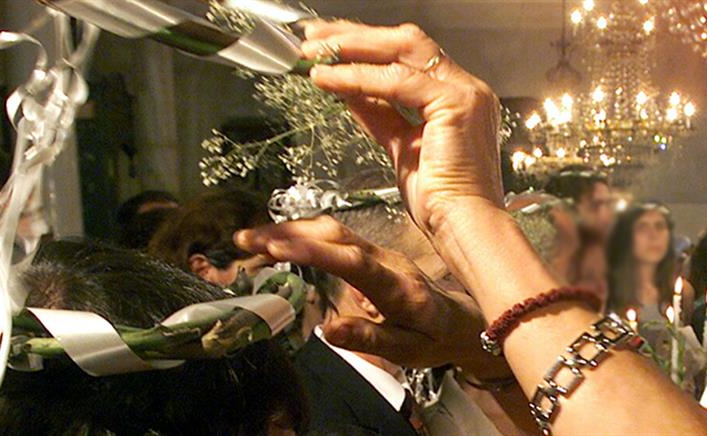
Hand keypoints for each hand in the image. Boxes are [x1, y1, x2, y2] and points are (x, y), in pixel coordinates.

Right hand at [235, 216, 509, 375]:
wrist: (462, 319)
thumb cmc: (433, 337)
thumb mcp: (407, 350)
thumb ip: (370, 338)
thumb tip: (329, 329)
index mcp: (395, 285)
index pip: (351, 262)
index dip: (314, 252)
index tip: (276, 248)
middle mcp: (384, 259)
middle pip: (334, 236)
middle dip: (288, 234)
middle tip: (244, 240)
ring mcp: (377, 251)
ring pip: (330, 231)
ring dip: (290, 230)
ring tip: (249, 238)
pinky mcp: (369, 251)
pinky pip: (332, 236)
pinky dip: (301, 234)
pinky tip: (276, 239)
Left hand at [302, 20, 503, 232]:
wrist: (463, 228)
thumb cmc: (441, 202)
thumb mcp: (401, 147)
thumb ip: (380, 114)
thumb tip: (350, 91)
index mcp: (456, 97)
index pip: (408, 55)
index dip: (365, 45)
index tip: (328, 46)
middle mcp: (465, 88)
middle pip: (405, 41)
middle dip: (355, 36)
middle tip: (313, 39)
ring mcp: (465, 92)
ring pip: (401, 50)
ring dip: (352, 49)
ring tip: (313, 55)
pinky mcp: (457, 104)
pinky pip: (397, 81)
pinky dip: (358, 78)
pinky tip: (329, 80)